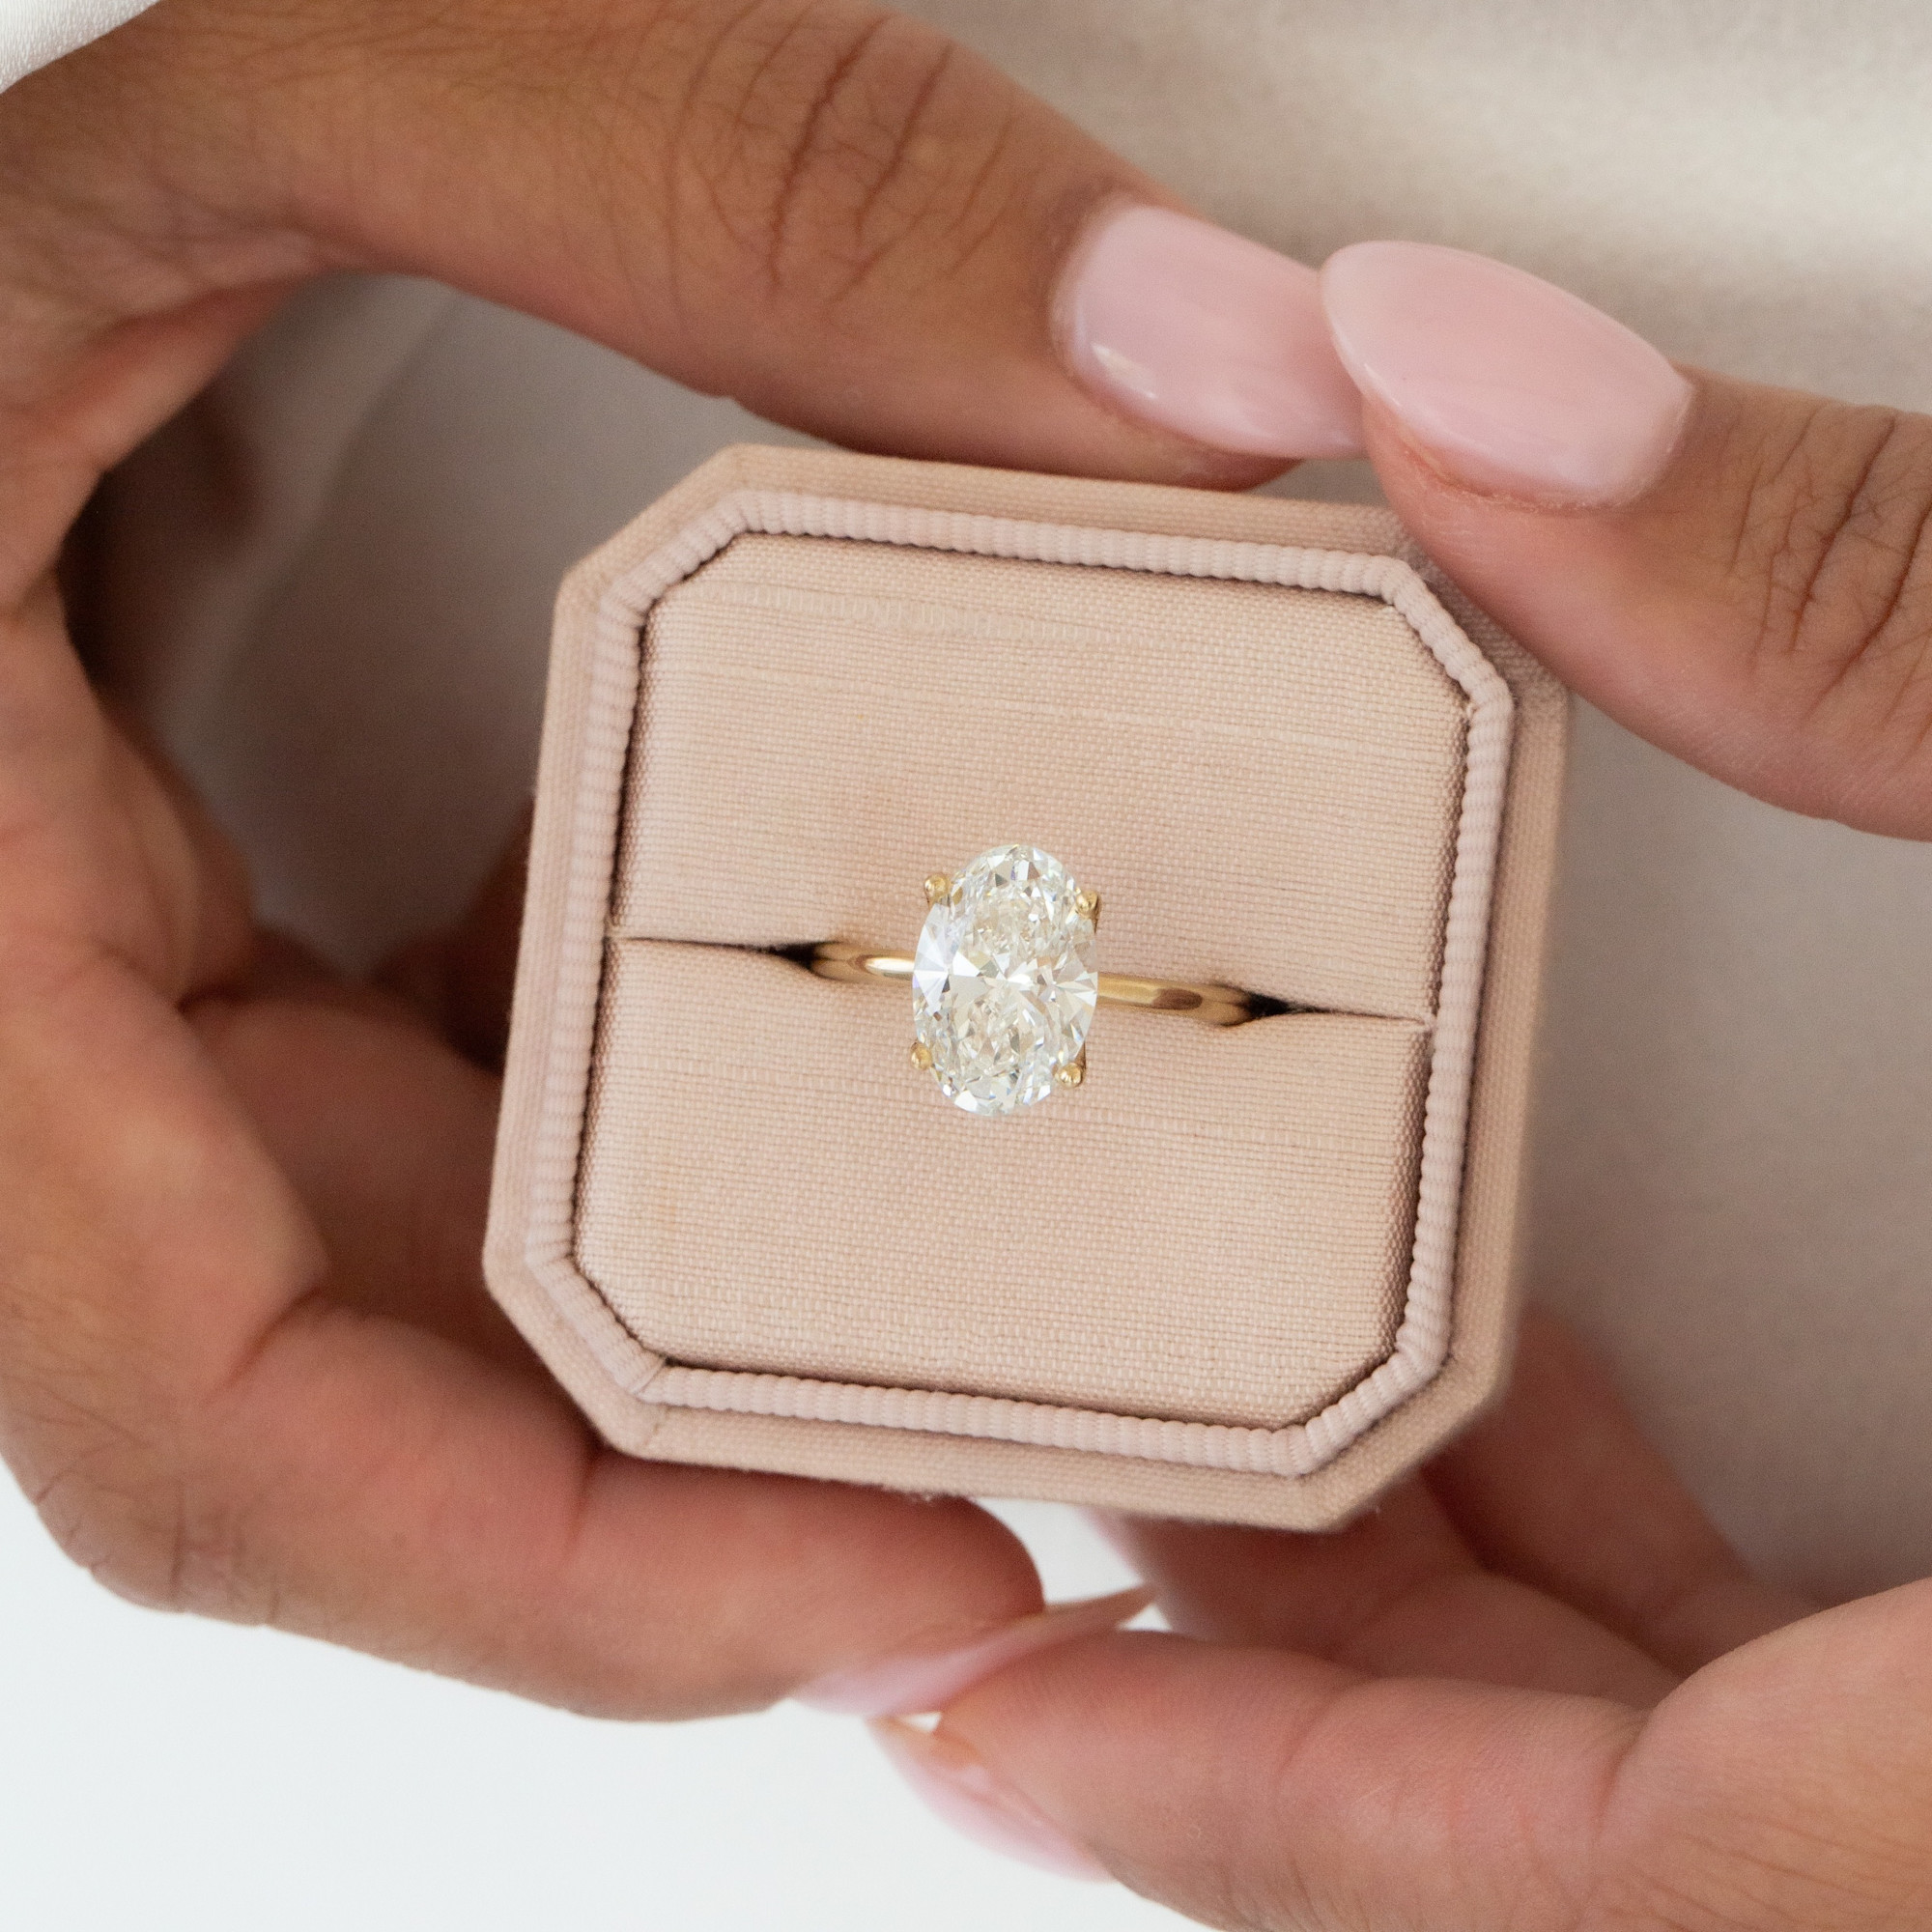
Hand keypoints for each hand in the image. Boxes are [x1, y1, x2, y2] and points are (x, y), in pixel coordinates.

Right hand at [0, 1, 1362, 1711]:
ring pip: (419, 1281)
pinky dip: (636, 1138)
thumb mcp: (325, 88)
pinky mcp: (211, 936)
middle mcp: (31, 1020)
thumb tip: (1186, 369)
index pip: (212, 1428)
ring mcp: (120, 995)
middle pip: (374, 1406)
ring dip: (697, 1326)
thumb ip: (744, 185)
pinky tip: (823, 1072)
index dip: (561, 1576)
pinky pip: (430, 1119)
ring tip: (1009, 1301)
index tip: (912, 1590)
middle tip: (1050, 1476)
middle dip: (701, 1494)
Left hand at [899, 247, 1931, 1924]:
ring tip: (1209, 1440)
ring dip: (1441, 1626)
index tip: (984, 1716)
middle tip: (1052, 1507)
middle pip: (1616, 1833)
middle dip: (1313, 1696)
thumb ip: (1848, 591)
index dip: (1287, 1813)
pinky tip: (1488, 1432)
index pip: (1654, 1857)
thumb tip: (1455, 395)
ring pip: (1709, 1761)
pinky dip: (1627, 1577)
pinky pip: (1829, 1680)